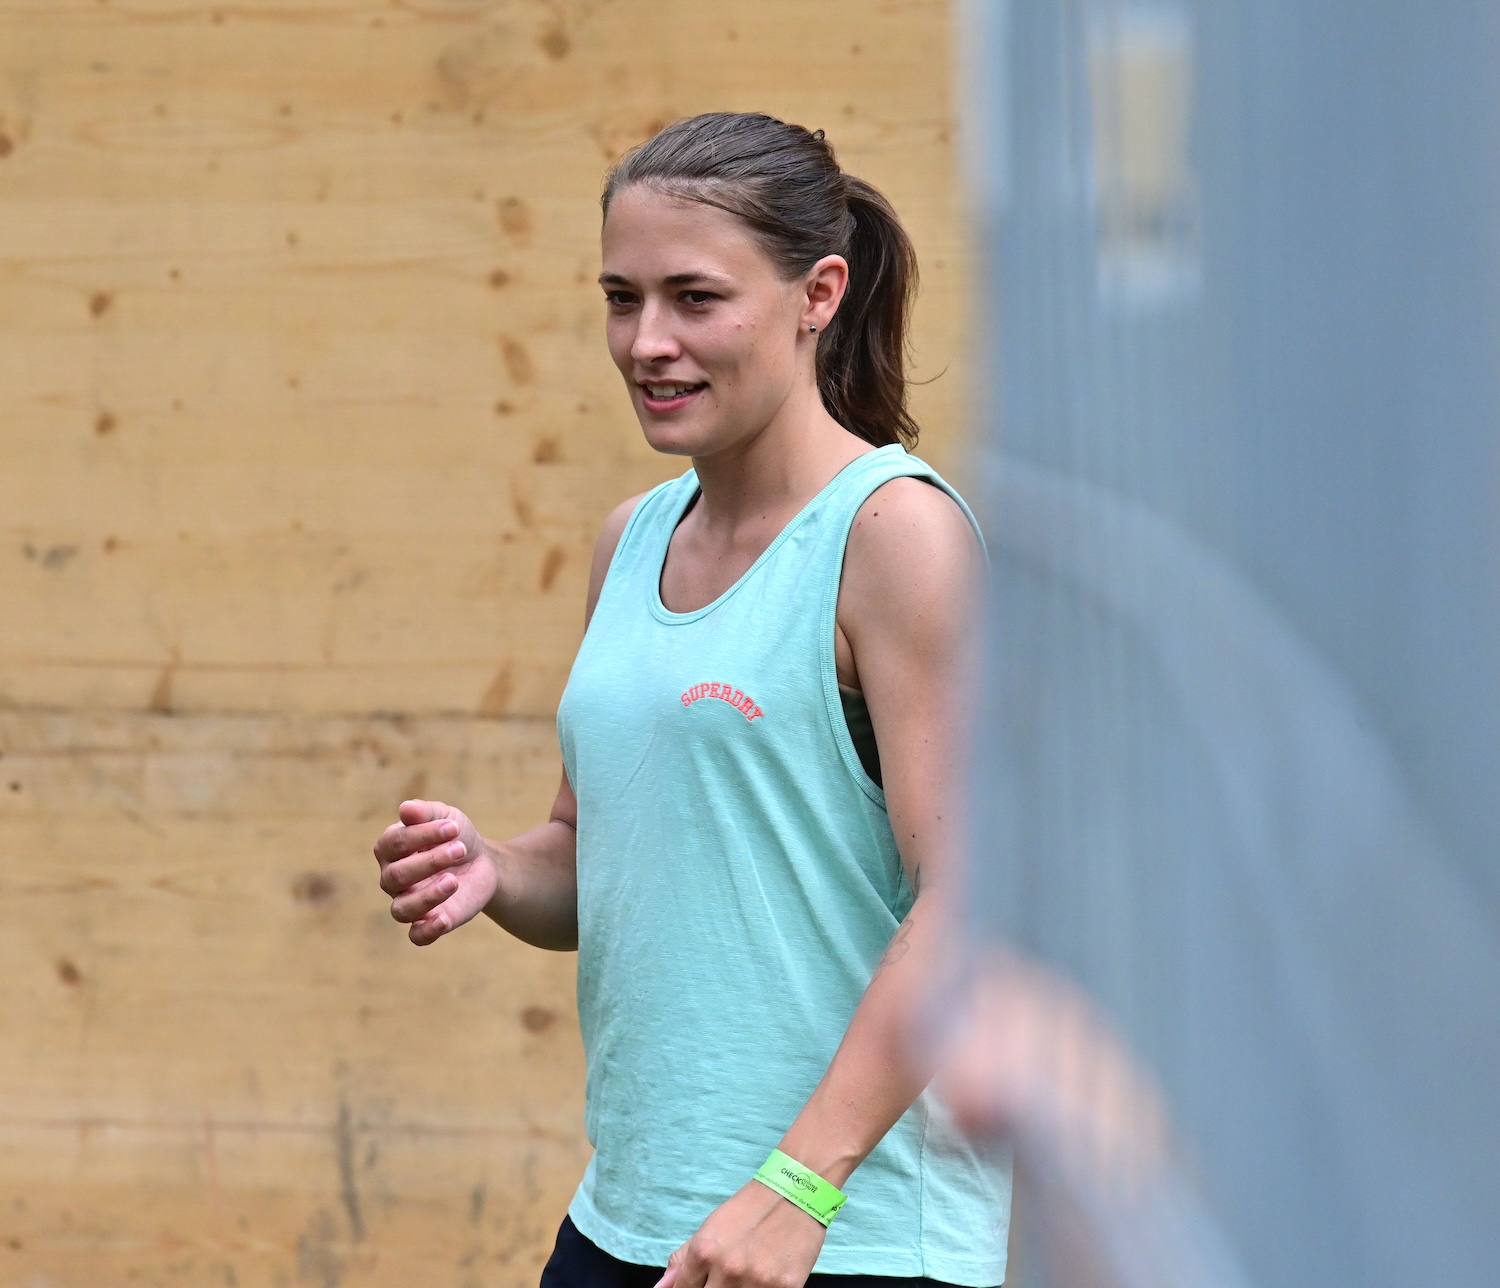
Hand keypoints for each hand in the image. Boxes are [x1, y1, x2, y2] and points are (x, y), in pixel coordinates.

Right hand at [373, 799, 497, 945]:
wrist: (481, 861)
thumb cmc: (455, 836)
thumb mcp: (446, 817)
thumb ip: (426, 813)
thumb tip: (406, 809)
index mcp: (390, 850)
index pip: (394, 843)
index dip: (422, 834)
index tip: (453, 827)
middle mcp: (392, 879)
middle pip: (397, 876)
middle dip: (430, 861)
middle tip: (460, 849)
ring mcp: (408, 902)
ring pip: (402, 909)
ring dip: (428, 896)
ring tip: (453, 880)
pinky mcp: (427, 923)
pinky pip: (416, 936)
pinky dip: (427, 930)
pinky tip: (444, 920)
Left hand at [654, 1180, 826, 1287]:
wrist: (796, 1190)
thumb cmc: (751, 1208)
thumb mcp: (711, 1227)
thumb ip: (683, 1260)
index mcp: (704, 1251)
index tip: (702, 1285)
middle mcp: (727, 1268)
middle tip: (723, 1281)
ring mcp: (756, 1282)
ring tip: (744, 1277)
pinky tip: (763, 1280)